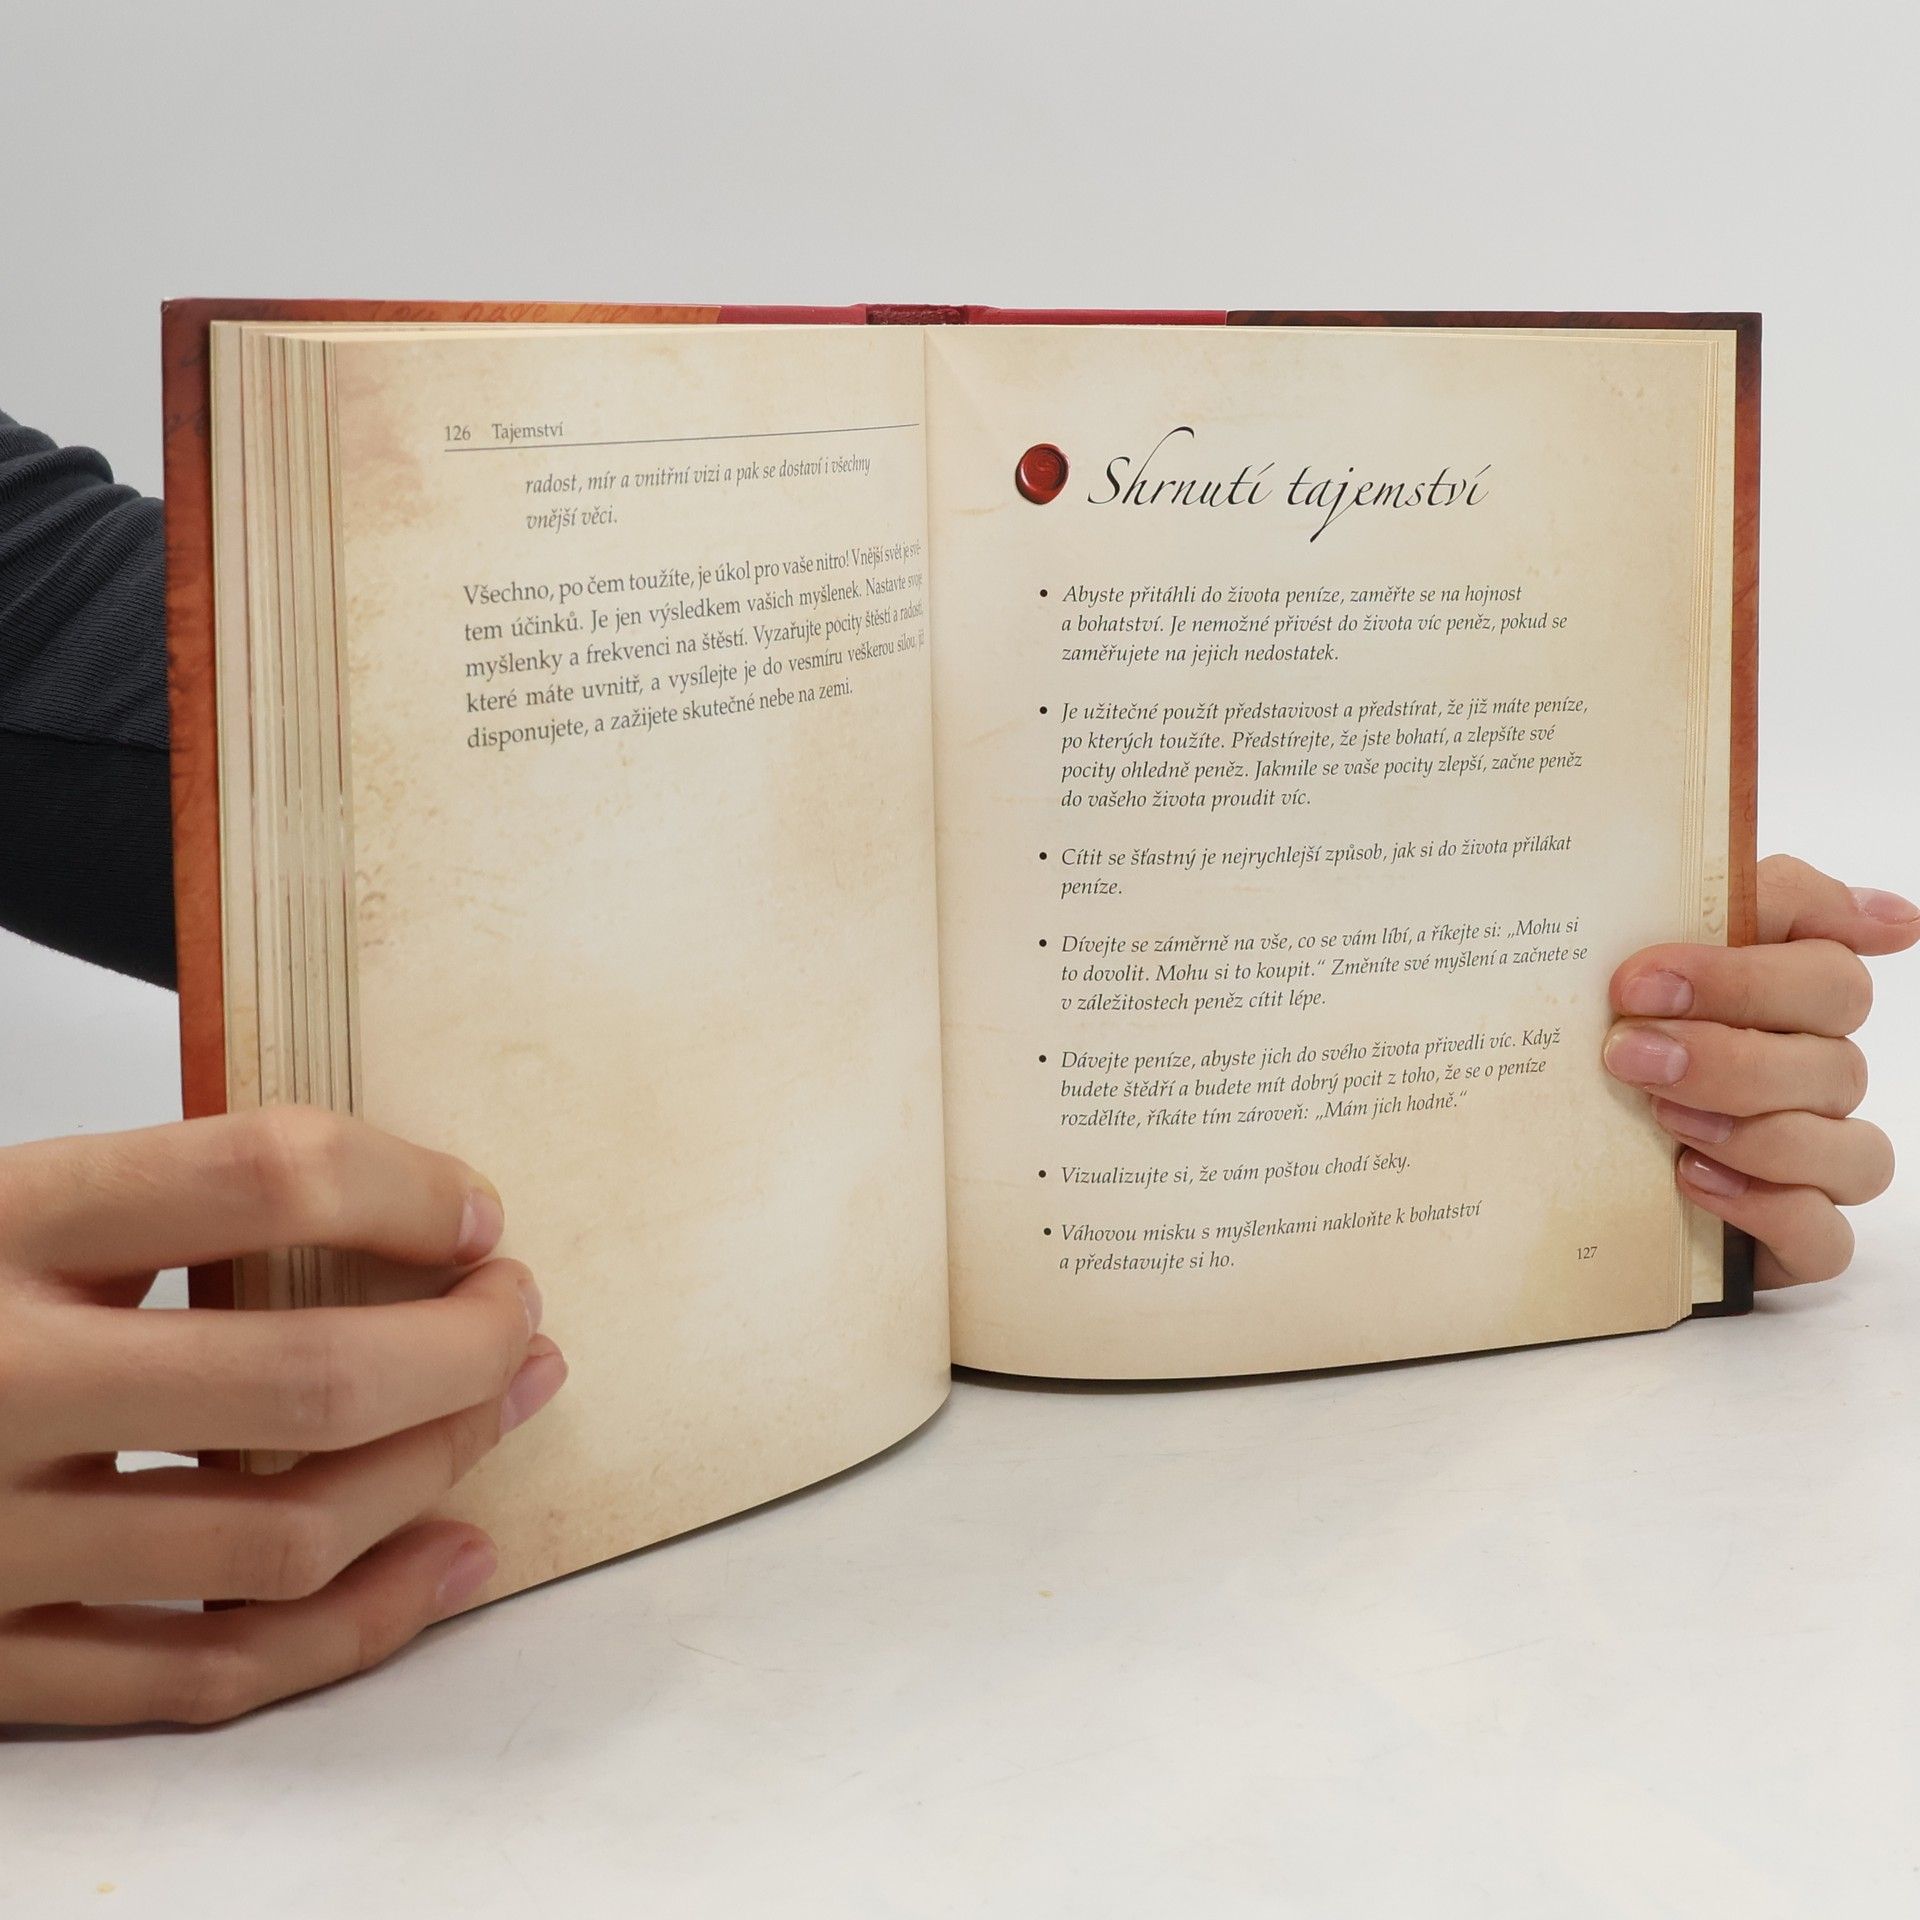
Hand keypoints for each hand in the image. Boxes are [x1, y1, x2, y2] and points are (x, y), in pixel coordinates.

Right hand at [0, 1108, 565, 1726]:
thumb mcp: (0, 1203)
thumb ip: (157, 1201)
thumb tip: (396, 1209)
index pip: (258, 1175)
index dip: (406, 1187)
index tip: (476, 1212)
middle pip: (306, 1378)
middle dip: (462, 1347)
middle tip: (519, 1317)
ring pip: (284, 1535)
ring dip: (438, 1471)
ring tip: (509, 1408)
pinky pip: (208, 1671)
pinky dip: (360, 1623)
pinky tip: (452, 1557)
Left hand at [1603, 855, 1916, 1286]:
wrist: (1549, 1143)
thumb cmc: (1614, 1029)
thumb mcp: (1645, 949)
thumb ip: (1759, 902)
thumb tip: (1896, 919)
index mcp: (1794, 999)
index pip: (1828, 971)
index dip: (1742, 976)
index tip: (1639, 980)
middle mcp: (1817, 1075)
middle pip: (1835, 1060)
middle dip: (1728, 1056)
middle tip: (1626, 1052)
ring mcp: (1815, 1160)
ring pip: (1852, 1152)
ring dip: (1754, 1133)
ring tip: (1660, 1118)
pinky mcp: (1794, 1237)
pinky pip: (1825, 1238)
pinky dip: (1766, 1209)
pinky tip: (1695, 1179)